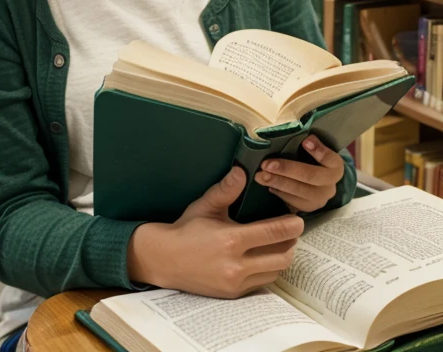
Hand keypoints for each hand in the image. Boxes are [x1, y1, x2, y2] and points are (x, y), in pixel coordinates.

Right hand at [127, 166, 303, 298]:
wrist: (165, 259)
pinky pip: (262, 283)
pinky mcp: (233, 293)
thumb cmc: (186, 229)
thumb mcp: (205, 205)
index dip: (291, 226)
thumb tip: (241, 170)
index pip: (273, 233)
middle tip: (291, 232)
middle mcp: (236, 265)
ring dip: (281, 258)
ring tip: (278, 244)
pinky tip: (263, 258)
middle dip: (291, 243)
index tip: (298, 220)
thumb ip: (226, 189)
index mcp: (231, 240)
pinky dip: (267, 270)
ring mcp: (235, 282)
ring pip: (275, 272)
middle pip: (282, 257)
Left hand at [255, 135, 343, 213]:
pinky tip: (267, 185)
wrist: (318, 186)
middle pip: (310, 176)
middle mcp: (330, 186)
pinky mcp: (307, 209)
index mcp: (335, 167)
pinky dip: (278, 192)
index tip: (305, 141)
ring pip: (299, 191)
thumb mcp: (314, 152)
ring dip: (277, 182)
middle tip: (266, 164)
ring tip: (260, 176)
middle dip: (287, 169)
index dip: (319, 151)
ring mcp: (319, 200)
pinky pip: (292, 203)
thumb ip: (308, 145)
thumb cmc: (312, 161)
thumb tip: (298, 135)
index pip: (330, 159)